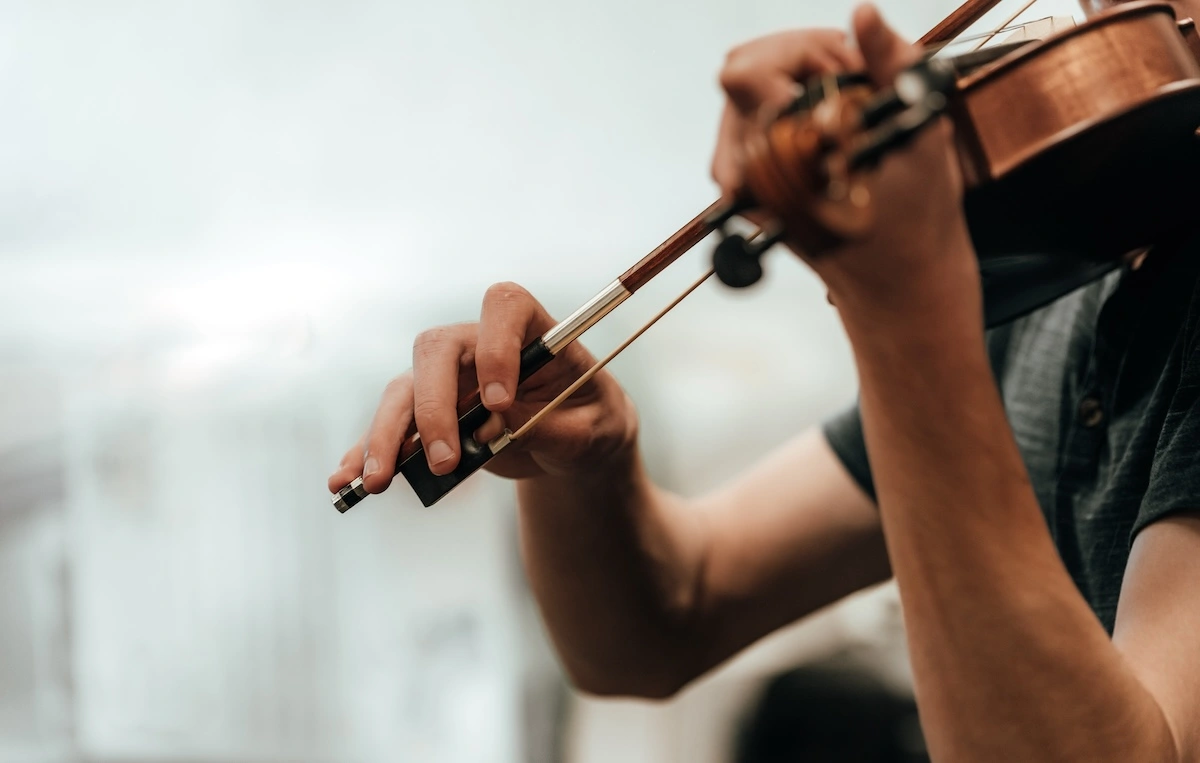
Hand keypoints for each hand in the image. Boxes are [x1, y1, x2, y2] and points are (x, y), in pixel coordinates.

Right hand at [327, 282, 638, 496]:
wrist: (574, 445)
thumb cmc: (589, 422)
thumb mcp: (593, 431)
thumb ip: (554, 427)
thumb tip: (503, 426)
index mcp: (531, 330)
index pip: (504, 307)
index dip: (496, 345)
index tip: (501, 401)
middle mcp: (479, 346)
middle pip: (436, 350)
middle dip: (433, 406)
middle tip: (443, 460)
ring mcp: (448, 378)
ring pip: (404, 390)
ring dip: (388, 434)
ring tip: (379, 481)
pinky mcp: (429, 413)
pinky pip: (392, 426)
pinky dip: (368, 451)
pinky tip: (347, 479)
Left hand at [714, 4, 977, 323]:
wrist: (898, 284)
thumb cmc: (915, 219)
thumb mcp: (916, 133)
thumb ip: (890, 64)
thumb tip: (863, 15)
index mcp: (776, 157)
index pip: (745, 69)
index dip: (802, 52)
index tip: (848, 72)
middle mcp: (743, 169)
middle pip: (746, 68)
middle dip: (806, 61)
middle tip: (858, 86)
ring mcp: (739, 178)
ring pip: (749, 87)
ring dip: (802, 82)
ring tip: (852, 110)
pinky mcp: (745, 181)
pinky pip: (754, 113)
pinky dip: (796, 104)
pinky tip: (836, 128)